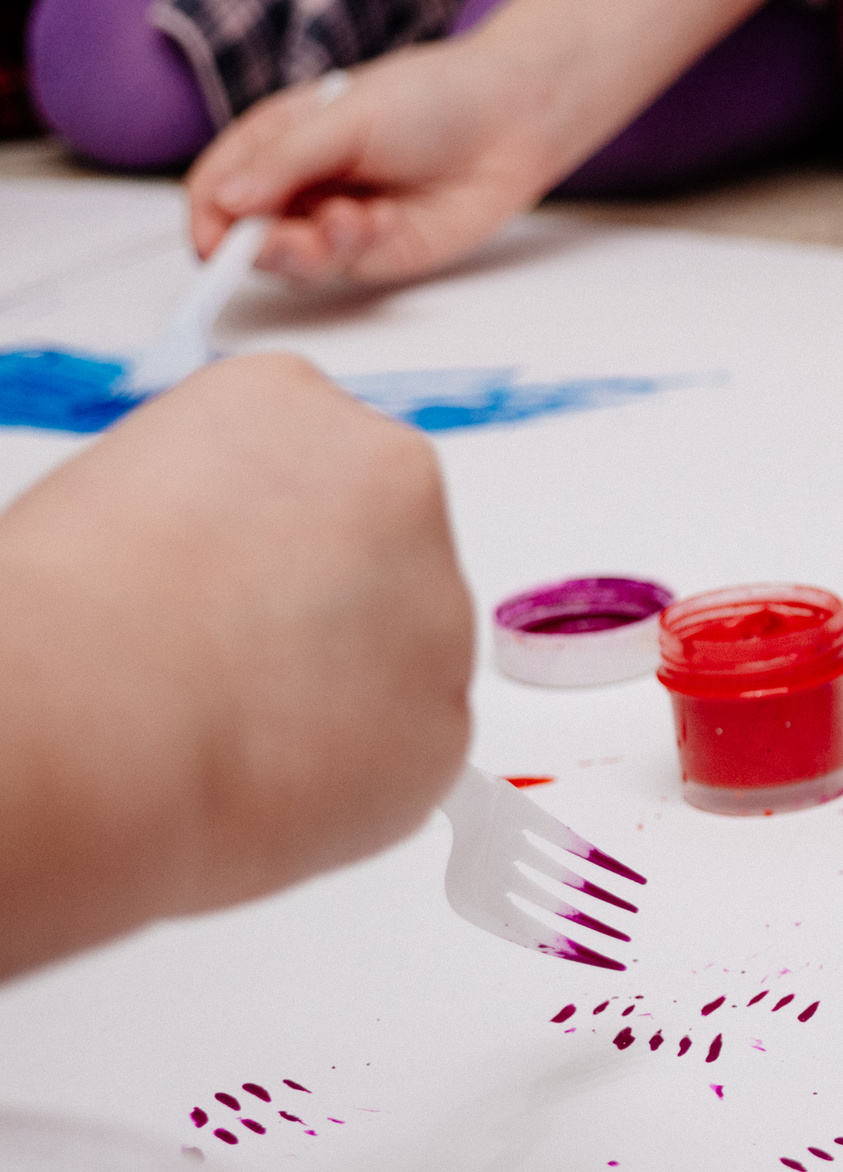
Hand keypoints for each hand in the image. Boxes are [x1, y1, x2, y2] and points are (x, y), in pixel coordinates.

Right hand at [0, 355, 471, 975]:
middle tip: (234, 660)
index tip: (225, 583)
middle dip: (329, 610)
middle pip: (385, 552)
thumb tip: (240, 573)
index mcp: (291, 400)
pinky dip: (358, 771)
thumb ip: (222, 512)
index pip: (318, 467)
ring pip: (408, 653)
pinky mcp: (450, 717)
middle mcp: (395, 479)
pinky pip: (412, 746)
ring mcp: (440, 600)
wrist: (87, 717)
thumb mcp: (125, 492)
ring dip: (347, 690)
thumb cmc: (63, 616)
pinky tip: (269, 770)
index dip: (267, 545)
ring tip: (232, 719)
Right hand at [187, 42, 561, 283]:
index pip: (215, 189)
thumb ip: (286, 160)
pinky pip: (347, 269)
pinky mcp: (380, 253)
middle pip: (247, 237)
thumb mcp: (346, 116)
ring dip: (316, 250)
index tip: (215, 244)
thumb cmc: (430, 98)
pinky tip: (388, 219)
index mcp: (275, 141)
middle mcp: (299, 187)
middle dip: (265, 246)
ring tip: (357, 219)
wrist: (511, 120)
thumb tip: (225, 200)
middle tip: (297, 237)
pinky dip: (359, 250)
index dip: (207, 220)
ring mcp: (336, 224)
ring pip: (295, 263)